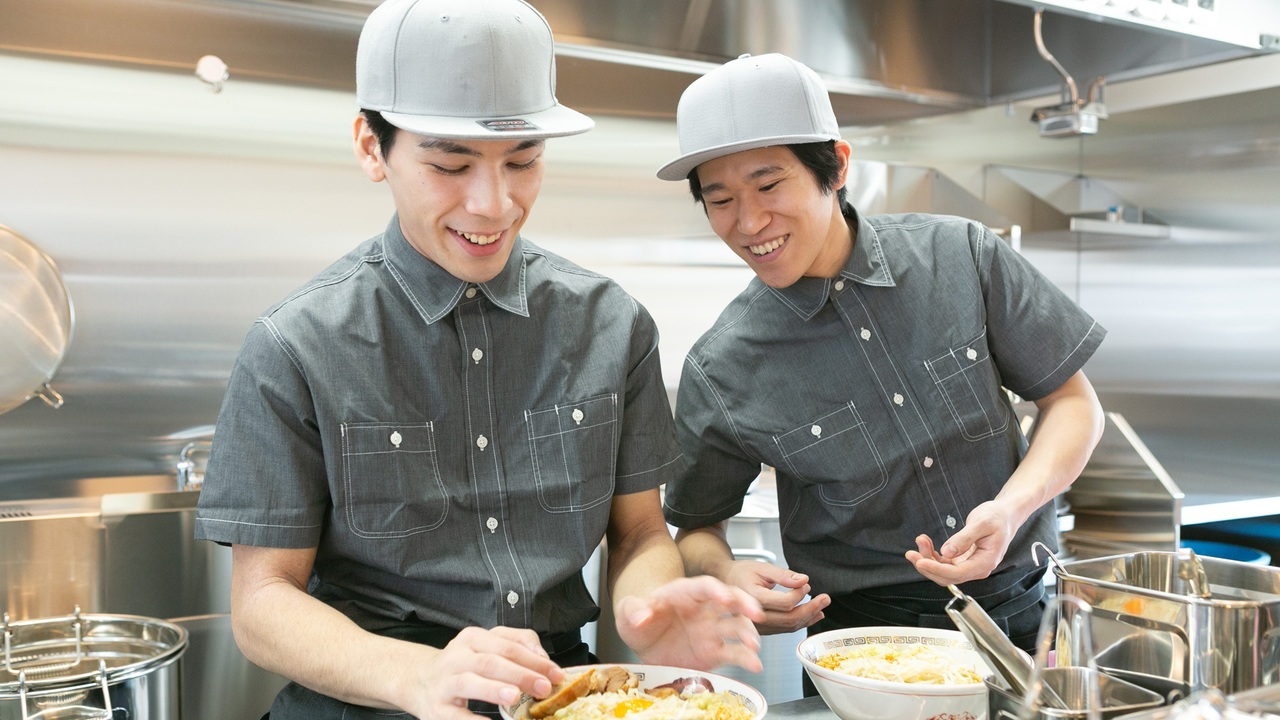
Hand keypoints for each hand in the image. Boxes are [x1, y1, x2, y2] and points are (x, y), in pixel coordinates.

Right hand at [403, 626, 563, 719]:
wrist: (418, 680)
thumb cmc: (461, 665)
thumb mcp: (486, 646)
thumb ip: (516, 644)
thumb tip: (542, 658)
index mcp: (473, 638)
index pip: (507, 644)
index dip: (534, 659)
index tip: (555, 673)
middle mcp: (457, 657)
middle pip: (491, 661)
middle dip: (521, 674)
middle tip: (543, 686)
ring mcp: (445, 682)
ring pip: (470, 681)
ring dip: (494, 689)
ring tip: (515, 696)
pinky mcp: (437, 707)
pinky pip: (456, 715)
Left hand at [615, 576, 764, 672]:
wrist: (643, 640)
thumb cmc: (639, 617)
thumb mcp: (628, 611)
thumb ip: (634, 610)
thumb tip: (642, 617)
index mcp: (685, 593)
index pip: (705, 586)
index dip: (716, 590)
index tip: (725, 597)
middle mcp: (704, 609)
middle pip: (731, 600)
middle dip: (745, 604)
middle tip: (756, 613)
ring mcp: (712, 630)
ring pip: (737, 627)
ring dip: (748, 634)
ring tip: (754, 645)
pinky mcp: (715, 651)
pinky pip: (734, 653)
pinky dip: (746, 659)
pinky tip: (755, 665)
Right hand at [722, 560, 829, 634]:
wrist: (724, 584)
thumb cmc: (740, 573)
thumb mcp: (762, 568)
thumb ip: (783, 575)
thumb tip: (803, 580)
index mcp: (753, 599)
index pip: (785, 603)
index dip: (799, 593)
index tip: (805, 584)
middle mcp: (754, 617)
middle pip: (790, 619)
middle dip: (811, 609)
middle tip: (825, 598)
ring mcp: (758, 626)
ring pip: (789, 626)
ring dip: (809, 617)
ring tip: (822, 606)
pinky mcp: (763, 629)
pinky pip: (785, 629)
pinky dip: (801, 622)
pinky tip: (812, 615)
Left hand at [904, 500, 1016, 584]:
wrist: (1004, 516)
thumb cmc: (997, 518)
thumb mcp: (982, 523)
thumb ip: (964, 538)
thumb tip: (946, 552)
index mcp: (985, 563)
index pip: (957, 573)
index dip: (936, 570)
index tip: (920, 562)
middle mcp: (977, 569)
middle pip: (947, 576)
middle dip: (927, 566)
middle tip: (911, 553)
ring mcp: (969, 566)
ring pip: (943, 571)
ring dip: (928, 559)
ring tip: (920, 540)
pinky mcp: (963, 560)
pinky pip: (944, 563)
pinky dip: (933, 555)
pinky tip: (926, 543)